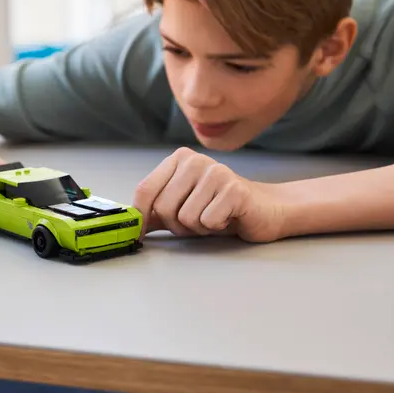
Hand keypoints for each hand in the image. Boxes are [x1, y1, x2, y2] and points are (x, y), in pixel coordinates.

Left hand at [133, 147, 284, 242]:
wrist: (264, 209)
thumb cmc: (219, 207)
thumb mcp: (181, 207)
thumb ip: (155, 212)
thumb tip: (128, 222)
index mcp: (178, 160)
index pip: (144, 189)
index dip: (139, 216)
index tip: (139, 232)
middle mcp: (195, 161)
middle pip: (162, 208)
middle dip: (177, 225)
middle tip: (196, 220)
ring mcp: (215, 172)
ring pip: (185, 218)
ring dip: (198, 228)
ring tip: (214, 216)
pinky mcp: (234, 189)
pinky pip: (207, 221)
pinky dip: (216, 227)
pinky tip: (227, 216)